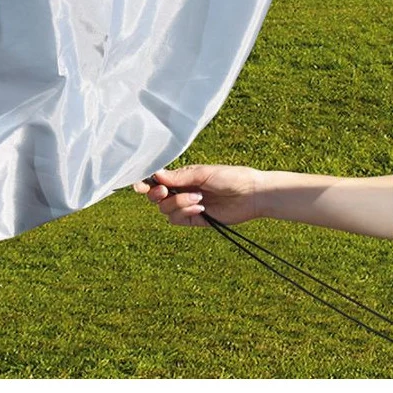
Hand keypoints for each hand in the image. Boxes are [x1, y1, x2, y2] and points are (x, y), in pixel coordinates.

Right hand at [133, 165, 262, 226]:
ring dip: (178, 204)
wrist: (251, 194)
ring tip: (197, 199)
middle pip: (155, 198)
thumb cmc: (231, 177)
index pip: (157, 181)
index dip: (145, 184)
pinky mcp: (195, 219)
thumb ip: (179, 177)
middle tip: (165, 192)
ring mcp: (188, 206)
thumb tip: (156, 175)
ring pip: (165, 210)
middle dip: (157, 195)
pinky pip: (177, 219)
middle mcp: (182, 191)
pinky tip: (200, 209)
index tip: (140, 186)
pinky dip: (185, 213)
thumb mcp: (203, 173)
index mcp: (182, 177)